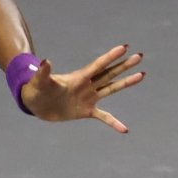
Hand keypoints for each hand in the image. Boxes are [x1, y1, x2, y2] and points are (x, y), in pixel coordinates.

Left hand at [21, 44, 143, 132]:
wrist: (35, 105)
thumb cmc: (35, 90)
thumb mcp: (39, 81)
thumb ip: (43, 72)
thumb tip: (46, 61)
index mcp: (78, 77)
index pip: (98, 65)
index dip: (110, 57)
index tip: (124, 47)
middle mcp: (87, 85)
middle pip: (110, 73)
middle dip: (124, 65)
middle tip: (139, 56)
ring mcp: (88, 98)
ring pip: (111, 89)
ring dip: (126, 83)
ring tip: (141, 75)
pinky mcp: (86, 111)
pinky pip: (104, 117)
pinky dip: (113, 122)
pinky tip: (124, 130)